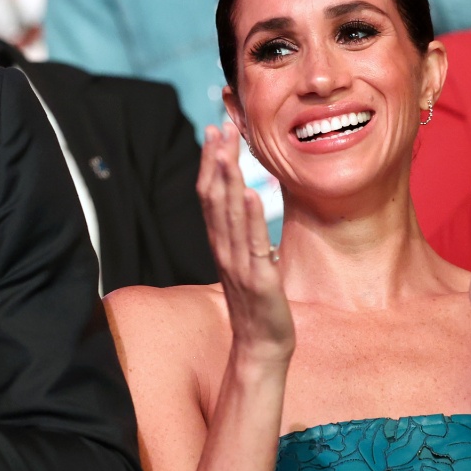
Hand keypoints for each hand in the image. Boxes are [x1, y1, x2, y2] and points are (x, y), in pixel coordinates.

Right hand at [199, 123, 293, 365]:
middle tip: (221, 125)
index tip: (215, 132)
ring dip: (227, 179)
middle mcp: (223, 250)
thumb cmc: (258, 304)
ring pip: (228, 215)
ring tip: (228, 148)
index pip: (209, 195)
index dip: (210, 162)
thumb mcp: (248, 261)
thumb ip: (243, 234)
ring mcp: (238, 264)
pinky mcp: (259, 279)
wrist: (261, 346)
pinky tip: (249, 192)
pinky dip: (249, 216)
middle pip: (214, 197)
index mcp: (221, 244)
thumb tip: (245, 204)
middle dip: (217, 159)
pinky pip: (252, 243)